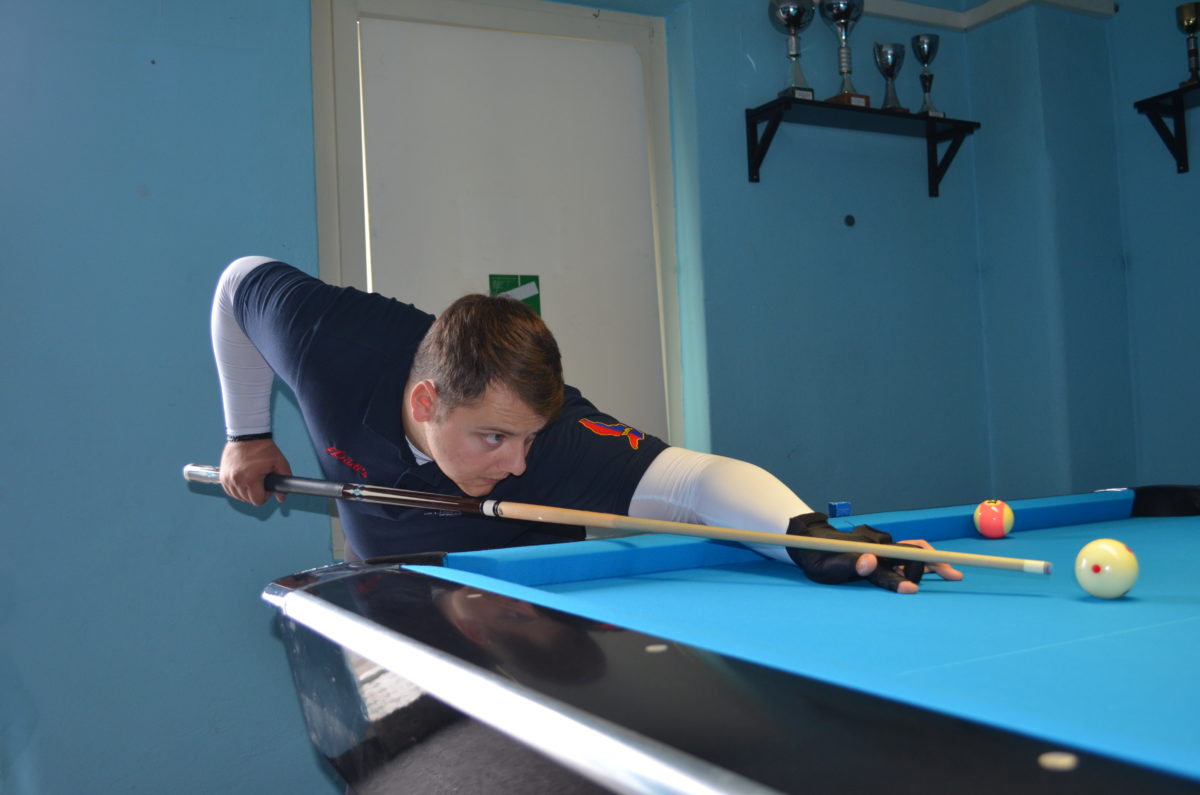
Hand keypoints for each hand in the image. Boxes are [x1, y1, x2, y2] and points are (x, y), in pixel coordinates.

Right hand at [219, 439, 291, 504]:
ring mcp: (227, 479)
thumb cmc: (264, 448)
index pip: (258, 501)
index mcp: (250, 480)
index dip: (266, 495)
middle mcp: (236, 481)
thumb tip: (282, 498)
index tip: (268, 485)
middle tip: (261, 480)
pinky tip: (244, 481)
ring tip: (253, 478)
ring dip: (246, 491)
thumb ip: (284, 481)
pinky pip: (229, 490)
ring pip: (238, 496)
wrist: (247, 435)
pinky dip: (236, 488)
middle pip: (248, 499)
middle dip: (257, 492)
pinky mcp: (222, 475)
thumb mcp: (279, 463)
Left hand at [786, 513, 963, 593]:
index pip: (886, 571)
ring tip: (952, 572)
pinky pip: (906, 549)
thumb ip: (848, 564)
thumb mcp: (826, 566)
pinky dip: (922, 557)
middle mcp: (876, 548)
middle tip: (954, 575)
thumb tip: (870, 561)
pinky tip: (933, 567)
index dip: (899, 581)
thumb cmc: (817, 557)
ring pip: (912, 550)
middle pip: (910, 554)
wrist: (810, 539)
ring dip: (932, 560)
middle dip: (933, 565)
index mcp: (863, 556)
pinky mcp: (881, 546)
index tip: (913, 591)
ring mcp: (880, 545)